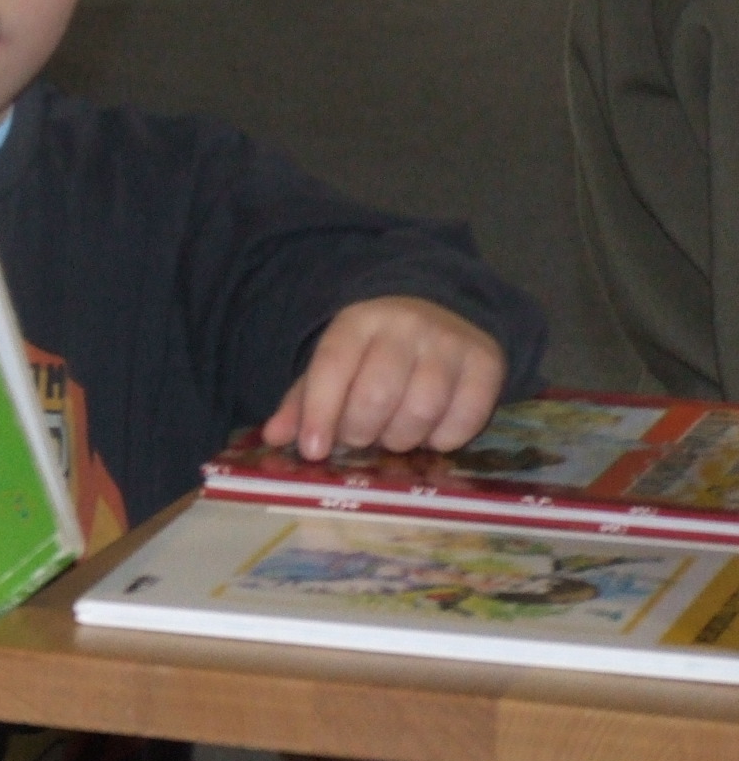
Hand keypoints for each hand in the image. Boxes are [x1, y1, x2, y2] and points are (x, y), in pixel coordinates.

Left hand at [261, 297, 505, 460]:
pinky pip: (463, 421)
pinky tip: (429, 433)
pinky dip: (442, 440)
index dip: (320, 412)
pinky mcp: (486, 362)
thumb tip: (273, 437)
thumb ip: (304, 400)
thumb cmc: (376, 350)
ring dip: (400, 439)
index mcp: (358, 321)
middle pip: (377, 394)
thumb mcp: (337, 363)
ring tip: (392, 435)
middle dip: (361, 431)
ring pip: (421, 411)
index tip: (314, 450)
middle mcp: (405, 326)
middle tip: (358, 438)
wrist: (440, 310)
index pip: (333, 366)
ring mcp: (449, 342)